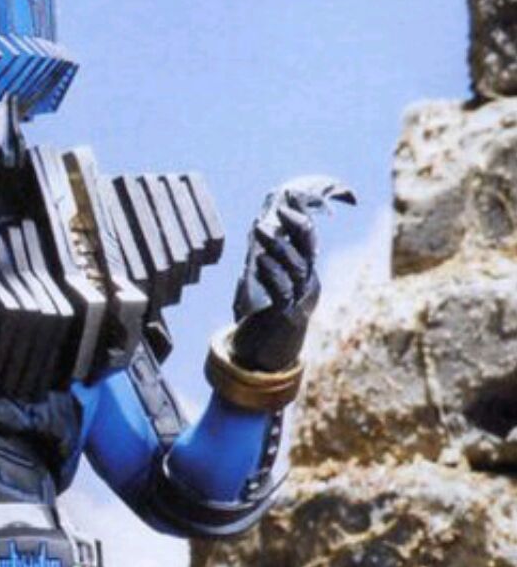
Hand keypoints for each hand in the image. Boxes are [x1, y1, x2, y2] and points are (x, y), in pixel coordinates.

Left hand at [231, 176, 354, 372]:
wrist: (261, 363)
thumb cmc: (260, 325)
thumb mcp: (262, 289)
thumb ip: (262, 264)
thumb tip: (256, 233)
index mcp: (305, 278)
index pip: (308, 243)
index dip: (298, 222)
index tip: (284, 204)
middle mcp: (308, 287)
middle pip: (309, 249)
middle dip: (296, 225)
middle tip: (279, 209)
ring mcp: (300, 302)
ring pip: (295, 266)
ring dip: (276, 246)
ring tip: (259, 230)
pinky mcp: (287, 317)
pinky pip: (282, 290)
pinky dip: (271, 273)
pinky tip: (259, 260)